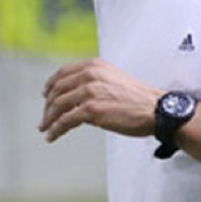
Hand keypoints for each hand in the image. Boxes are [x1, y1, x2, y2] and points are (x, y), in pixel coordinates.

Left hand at [39, 58, 162, 142]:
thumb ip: (95, 81)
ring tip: (46, 128)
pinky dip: (56, 129)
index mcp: (94, 66)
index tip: (46, 94)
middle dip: (48, 105)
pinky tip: (53, 135)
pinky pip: (65, 121)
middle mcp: (89, 75)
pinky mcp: (90, 110)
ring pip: (58, 106)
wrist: (155, 109)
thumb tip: (76, 96)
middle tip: (45, 117)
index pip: (63, 73)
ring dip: (49, 119)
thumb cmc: (138, 99)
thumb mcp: (114, 79)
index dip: (51, 84)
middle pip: (58, 90)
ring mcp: (89, 92)